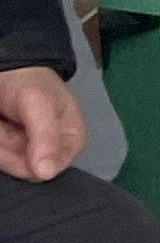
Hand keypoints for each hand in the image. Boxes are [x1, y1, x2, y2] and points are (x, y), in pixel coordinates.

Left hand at [0, 64, 80, 181]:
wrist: (8, 70)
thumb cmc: (30, 82)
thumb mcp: (40, 104)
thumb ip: (46, 137)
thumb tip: (46, 173)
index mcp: (69, 143)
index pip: (45, 171)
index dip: (23, 159)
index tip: (10, 135)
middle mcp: (49, 152)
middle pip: (22, 168)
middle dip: (6, 147)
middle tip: (3, 125)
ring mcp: (27, 152)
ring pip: (6, 161)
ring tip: (1, 122)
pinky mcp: (10, 149)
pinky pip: (1, 157)